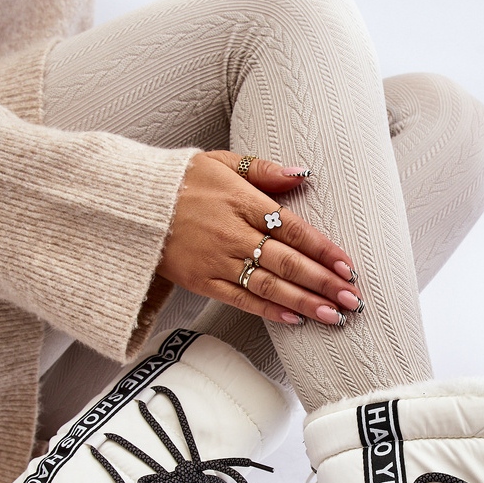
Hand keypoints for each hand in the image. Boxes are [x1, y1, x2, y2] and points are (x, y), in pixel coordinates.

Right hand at [157, 151, 361, 324]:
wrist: (130, 205)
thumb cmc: (180, 180)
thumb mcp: (221, 162)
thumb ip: (264, 170)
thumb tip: (302, 174)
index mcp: (243, 202)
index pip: (294, 229)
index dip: (323, 250)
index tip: (347, 266)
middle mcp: (233, 233)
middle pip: (288, 262)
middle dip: (324, 283)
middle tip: (353, 299)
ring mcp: (217, 260)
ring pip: (269, 286)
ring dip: (304, 302)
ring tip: (333, 315)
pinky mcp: (202, 281)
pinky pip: (241, 299)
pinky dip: (269, 311)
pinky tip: (294, 320)